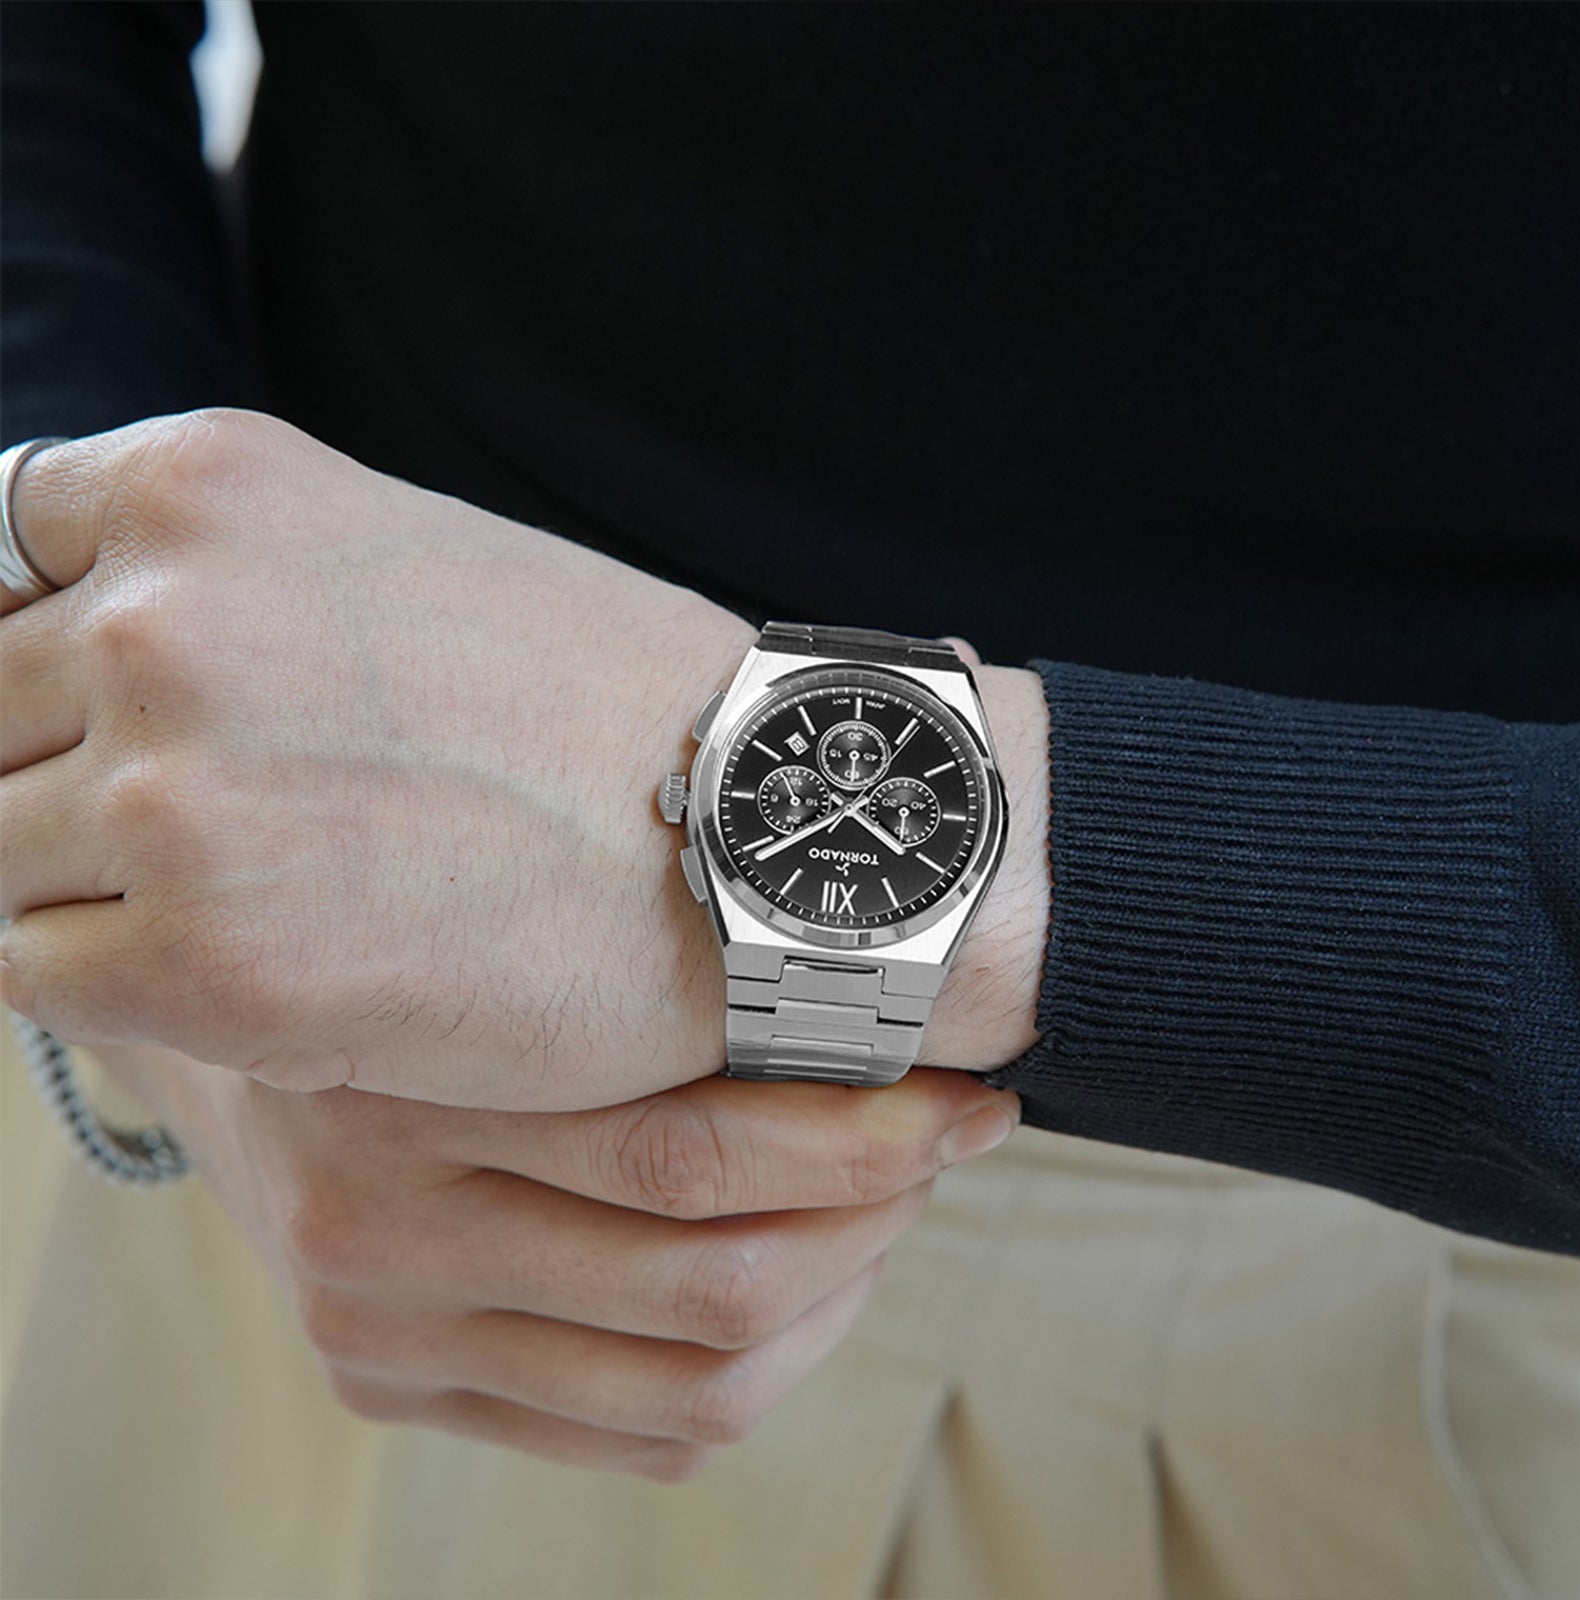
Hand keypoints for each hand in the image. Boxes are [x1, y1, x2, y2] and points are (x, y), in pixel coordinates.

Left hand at [0, 409, 1050, 1108]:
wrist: (763, 841)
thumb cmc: (612, 707)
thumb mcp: (405, 561)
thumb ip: (226, 582)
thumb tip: (76, 639)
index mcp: (210, 488)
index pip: (2, 553)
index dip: (48, 644)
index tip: (115, 714)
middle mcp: (161, 624)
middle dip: (69, 775)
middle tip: (229, 828)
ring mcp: (170, 798)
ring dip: (93, 884)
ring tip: (265, 898)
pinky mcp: (205, 969)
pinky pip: (37, 975)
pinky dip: (122, 980)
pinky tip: (266, 964)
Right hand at [85, 1038, 1020, 1478]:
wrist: (239, 1053)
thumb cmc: (412, 974)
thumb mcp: (511, 945)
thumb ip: (652, 986)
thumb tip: (875, 1002)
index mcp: (402, 1096)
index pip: (687, 1155)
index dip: (859, 1136)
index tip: (964, 1097)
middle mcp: (378, 1236)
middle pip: (707, 1284)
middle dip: (873, 1216)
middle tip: (945, 1140)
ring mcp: (382, 1338)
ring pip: (695, 1385)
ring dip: (837, 1301)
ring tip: (886, 1211)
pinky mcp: (395, 1396)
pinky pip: (641, 1437)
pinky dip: (759, 1370)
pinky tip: (802, 1290)